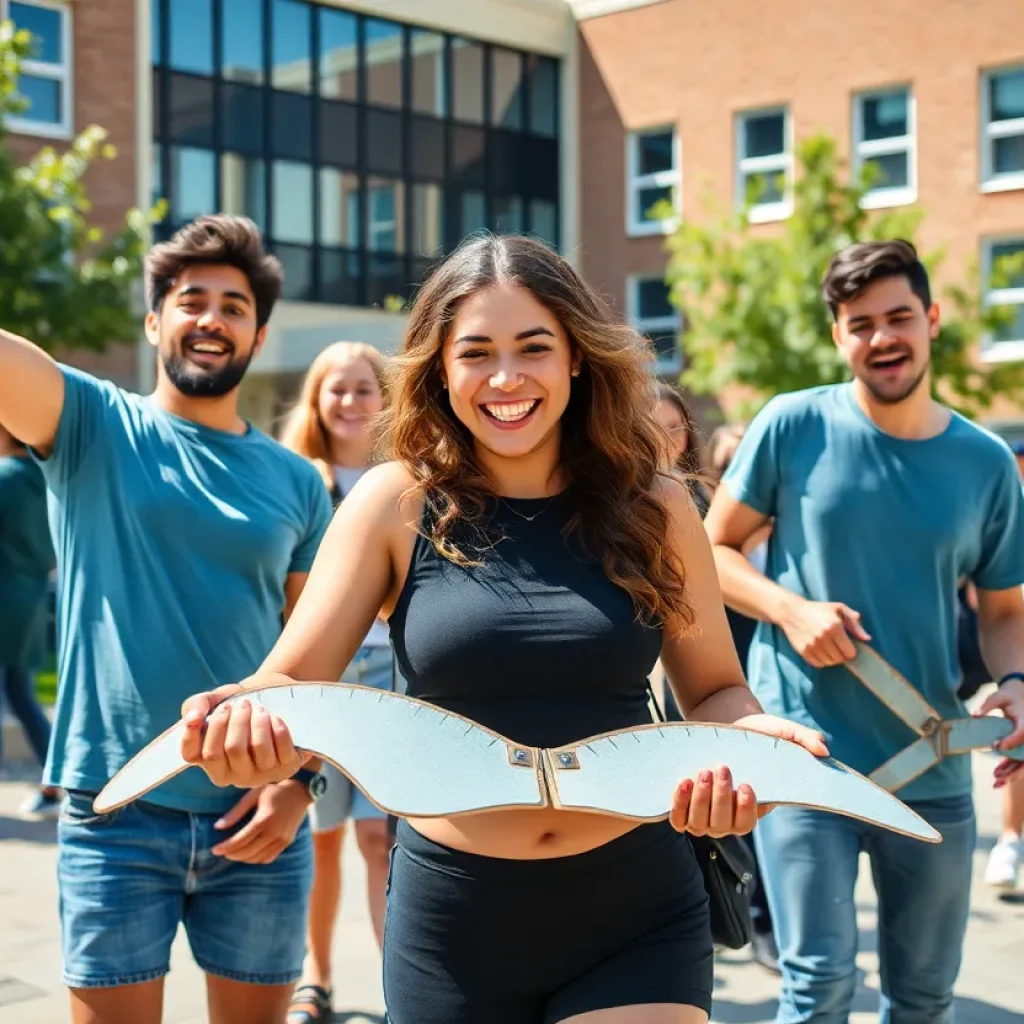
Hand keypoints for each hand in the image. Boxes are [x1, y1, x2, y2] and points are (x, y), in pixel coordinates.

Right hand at [180, 673, 308, 787]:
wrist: (276, 698)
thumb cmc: (240, 704)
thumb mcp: (217, 698)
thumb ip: (196, 704)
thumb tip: (192, 718)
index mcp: (210, 761)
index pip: (192, 754)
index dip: (200, 730)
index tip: (220, 708)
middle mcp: (232, 774)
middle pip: (230, 748)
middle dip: (238, 720)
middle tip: (244, 703)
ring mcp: (260, 775)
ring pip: (257, 748)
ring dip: (258, 722)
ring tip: (260, 708)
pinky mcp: (286, 767)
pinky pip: (282, 749)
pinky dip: (278, 729)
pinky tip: (275, 717)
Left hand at [211, 782, 310, 863]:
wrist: (300, 792)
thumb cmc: (274, 790)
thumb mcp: (253, 795)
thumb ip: (236, 812)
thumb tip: (217, 827)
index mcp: (264, 820)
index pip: (240, 841)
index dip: (225, 847)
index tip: (214, 849)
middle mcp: (274, 833)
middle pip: (247, 852)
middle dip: (231, 854)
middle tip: (221, 851)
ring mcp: (282, 840)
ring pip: (257, 858)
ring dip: (243, 858)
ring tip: (233, 852)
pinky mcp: (287, 842)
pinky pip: (268, 858)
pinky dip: (256, 859)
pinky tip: (249, 853)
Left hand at [669, 716, 828, 836]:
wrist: (722, 719)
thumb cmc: (755, 730)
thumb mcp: (780, 730)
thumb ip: (803, 738)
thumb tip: (824, 750)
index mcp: (752, 805)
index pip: (748, 823)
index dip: (745, 810)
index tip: (747, 786)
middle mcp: (727, 816)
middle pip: (722, 826)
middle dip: (720, 799)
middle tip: (722, 768)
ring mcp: (703, 812)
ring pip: (699, 824)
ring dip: (700, 800)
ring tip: (703, 771)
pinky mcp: (684, 803)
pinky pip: (678, 819)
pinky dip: (679, 804)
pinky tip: (684, 782)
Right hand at [779, 597, 870, 667]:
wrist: (791, 611)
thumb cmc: (818, 609)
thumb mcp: (839, 609)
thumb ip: (855, 623)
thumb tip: (867, 639)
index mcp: (834, 626)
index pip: (850, 652)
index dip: (851, 651)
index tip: (847, 645)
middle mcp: (823, 637)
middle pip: (840, 659)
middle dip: (841, 655)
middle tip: (837, 647)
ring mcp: (811, 645)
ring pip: (830, 662)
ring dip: (832, 658)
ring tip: (829, 648)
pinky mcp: (803, 650)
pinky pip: (818, 664)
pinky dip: (822, 661)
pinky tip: (820, 651)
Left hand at [974, 679, 1023, 787]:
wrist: (1019, 696)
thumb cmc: (1007, 696)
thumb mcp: (997, 696)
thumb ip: (987, 705)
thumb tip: (974, 715)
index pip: (1022, 732)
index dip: (1012, 740)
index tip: (998, 746)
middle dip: (1014, 767)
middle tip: (997, 775)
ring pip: (1023, 761)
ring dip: (1011, 773)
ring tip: (996, 781)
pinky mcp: (1021, 746)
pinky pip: (1018, 760)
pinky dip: (1010, 770)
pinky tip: (998, 780)